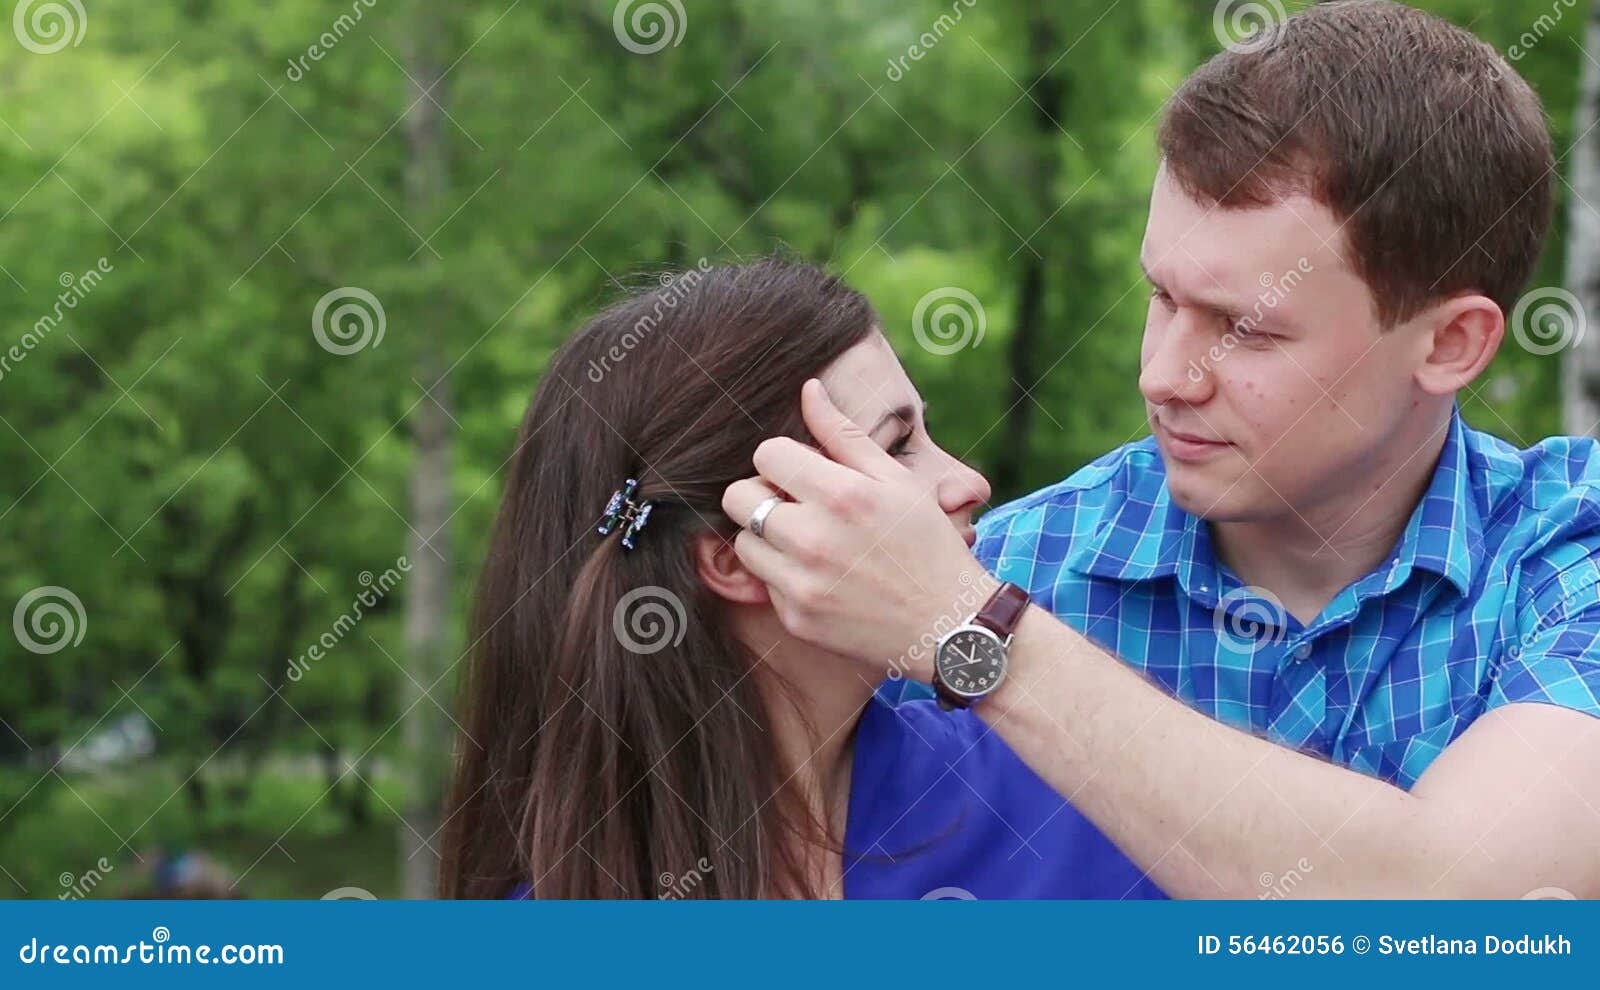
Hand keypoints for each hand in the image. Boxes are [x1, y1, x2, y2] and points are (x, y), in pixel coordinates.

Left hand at [720, 378, 998, 676]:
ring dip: (766, 535)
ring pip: (742, 541)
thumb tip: (807, 389)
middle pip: (737, 496)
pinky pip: (763, 582)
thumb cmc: (927, 545)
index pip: (766, 454)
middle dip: (760, 492)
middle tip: (794, 503)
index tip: (803, 471)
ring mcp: (801, 582)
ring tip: (807, 540)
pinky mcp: (795, 617)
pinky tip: (821, 575)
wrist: (949, 626)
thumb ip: (844, 435)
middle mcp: (814, 538)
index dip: (782, 458)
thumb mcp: (897, 481)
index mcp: (842, 495)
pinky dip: (783, 574)